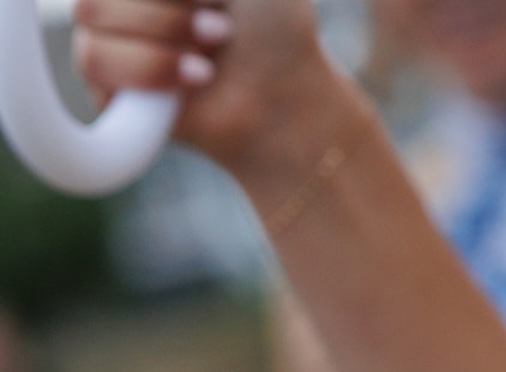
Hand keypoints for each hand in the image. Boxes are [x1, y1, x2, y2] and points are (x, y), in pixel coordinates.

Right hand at [71, 0, 354, 179]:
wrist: (283, 98)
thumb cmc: (270, 24)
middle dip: (170, 1)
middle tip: (221, 21)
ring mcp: (105, 31)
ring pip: (91, 11)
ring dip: (165, 31)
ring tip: (213, 49)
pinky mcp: (104, 87)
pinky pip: (94, 59)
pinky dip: (152, 67)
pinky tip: (195, 76)